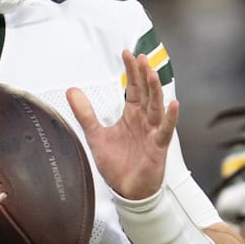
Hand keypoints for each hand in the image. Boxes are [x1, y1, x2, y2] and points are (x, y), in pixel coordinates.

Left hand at [67, 50, 177, 198]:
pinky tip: (173, 104)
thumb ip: (85, 113)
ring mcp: (153, 132)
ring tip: (152, 73)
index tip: (128, 53)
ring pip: (157, 107)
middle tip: (140, 57)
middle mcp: (144, 121)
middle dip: (143, 75)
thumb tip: (72, 91)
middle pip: (146, 93)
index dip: (131, 71)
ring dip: (155, 90)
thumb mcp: (95, 135)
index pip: (133, 88)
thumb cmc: (116, 164)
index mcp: (131, 116)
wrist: (126, 190)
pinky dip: (170, 117)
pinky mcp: (158, 146)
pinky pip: (166, 130)